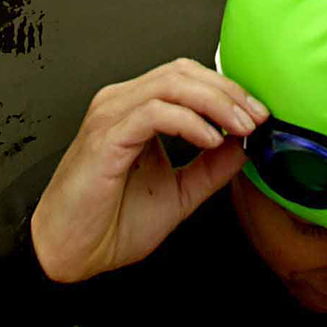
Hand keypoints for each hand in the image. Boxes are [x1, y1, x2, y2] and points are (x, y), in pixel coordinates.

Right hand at [30, 58, 268, 283]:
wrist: (68, 255)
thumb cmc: (110, 225)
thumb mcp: (178, 193)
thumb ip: (210, 169)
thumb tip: (244, 147)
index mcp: (135, 109)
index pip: (187, 77)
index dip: (226, 89)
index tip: (258, 114)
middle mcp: (121, 102)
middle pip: (183, 71)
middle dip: (227, 90)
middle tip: (257, 116)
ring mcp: (110, 115)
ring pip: (171, 84)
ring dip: (214, 102)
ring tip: (240, 127)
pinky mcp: (105, 137)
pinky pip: (153, 112)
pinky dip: (188, 121)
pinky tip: (210, 139)